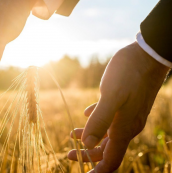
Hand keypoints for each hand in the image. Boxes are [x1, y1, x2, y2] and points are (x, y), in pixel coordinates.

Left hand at [68, 42, 168, 172]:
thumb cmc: (129, 74)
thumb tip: (87, 144)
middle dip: (87, 154)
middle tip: (69, 153)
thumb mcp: (112, 97)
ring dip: (89, 136)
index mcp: (123, 128)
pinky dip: (95, 120)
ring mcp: (127, 114)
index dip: (97, 170)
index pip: (111, 160)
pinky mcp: (125, 103)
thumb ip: (99, 121)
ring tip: (72, 135)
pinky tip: (86, 114)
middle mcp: (126, 125)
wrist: (147, 55)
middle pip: (106, 149)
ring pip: (106, 133)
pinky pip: (108, 118)